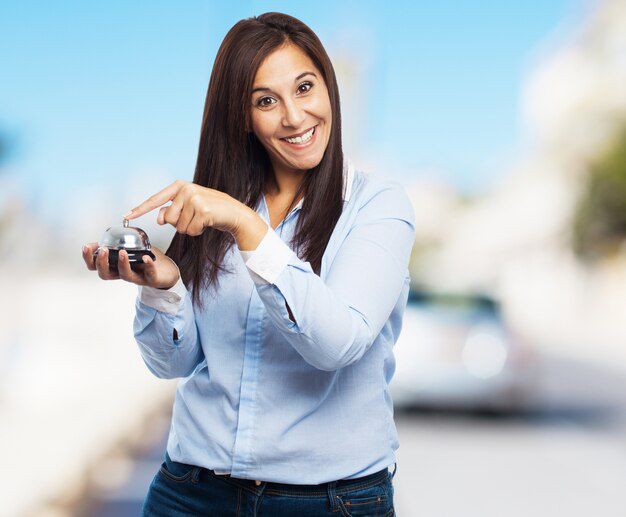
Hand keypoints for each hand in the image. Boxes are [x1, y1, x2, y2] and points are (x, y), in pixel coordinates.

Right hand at [82, 243, 180, 288]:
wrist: (166, 270)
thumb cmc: (144, 258)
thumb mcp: (127, 247)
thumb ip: (116, 242)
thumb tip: (106, 233)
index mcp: (115, 265)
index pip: (95, 265)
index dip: (88, 258)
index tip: (86, 247)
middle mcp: (123, 273)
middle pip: (105, 274)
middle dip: (101, 263)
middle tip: (103, 251)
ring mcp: (137, 277)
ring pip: (125, 275)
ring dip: (122, 263)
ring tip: (122, 252)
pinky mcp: (151, 278)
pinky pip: (149, 274)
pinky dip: (147, 265)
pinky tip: (145, 257)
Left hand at [123, 180, 248, 236]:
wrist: (233, 213)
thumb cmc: (209, 211)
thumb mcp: (187, 209)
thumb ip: (171, 212)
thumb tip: (158, 219)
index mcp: (179, 186)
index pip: (155, 200)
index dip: (140, 209)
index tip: (126, 216)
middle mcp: (186, 189)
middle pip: (168, 218)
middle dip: (180, 224)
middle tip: (195, 217)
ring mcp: (195, 198)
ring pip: (179, 227)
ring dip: (190, 229)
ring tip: (202, 220)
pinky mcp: (204, 210)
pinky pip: (191, 230)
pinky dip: (198, 232)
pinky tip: (207, 223)